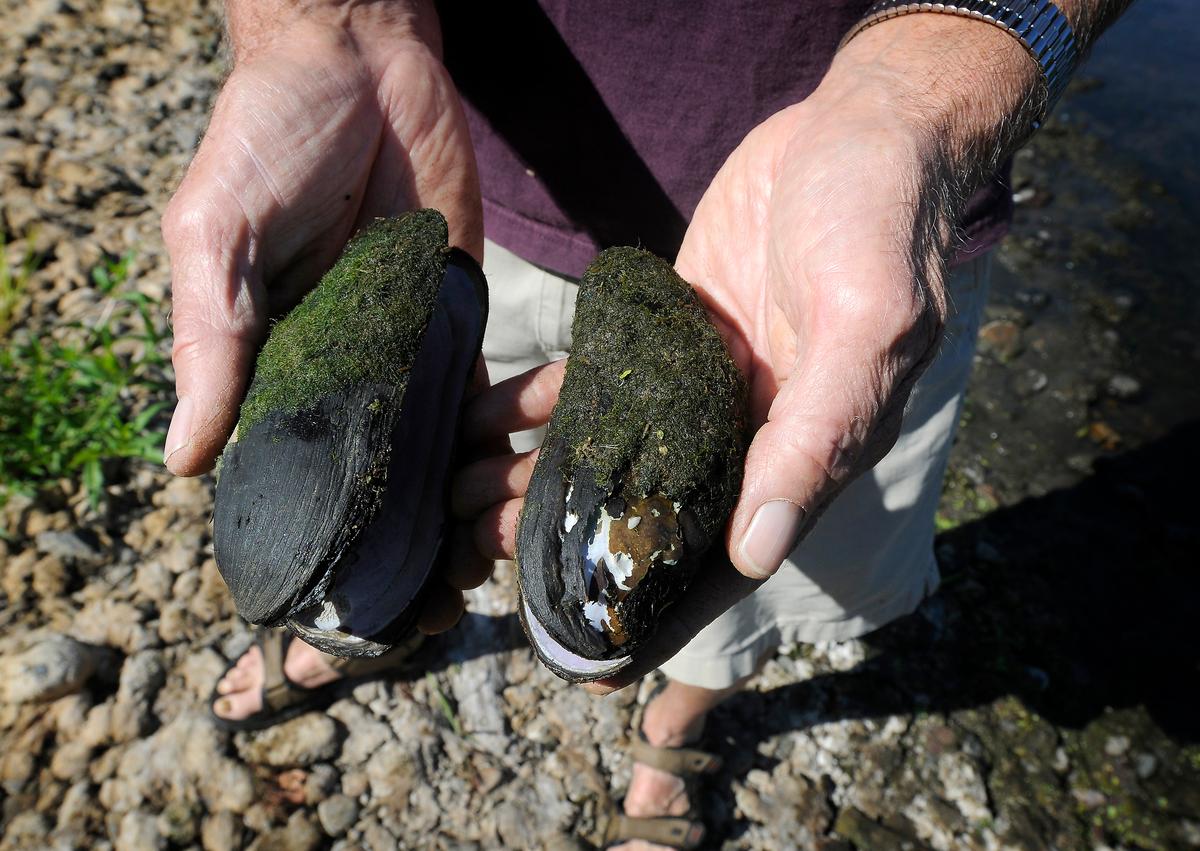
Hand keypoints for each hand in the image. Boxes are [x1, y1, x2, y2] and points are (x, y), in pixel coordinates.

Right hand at [161, 0, 485, 632]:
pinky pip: (483, 387)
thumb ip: (211, 343)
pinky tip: (540, 459)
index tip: (361, 608)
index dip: (319, 541)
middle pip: (373, 478)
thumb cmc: (266, 141)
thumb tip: (182, 459)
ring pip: (434, 447)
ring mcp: (398, 352)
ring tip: (513, 532)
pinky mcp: (454, 318)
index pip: (286, 477)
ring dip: (474, 489)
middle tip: (455, 593)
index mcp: (263, 372)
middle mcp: (332, 376)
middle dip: (413, 537)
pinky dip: (510, 423)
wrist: (360, 64)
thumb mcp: (217, 238)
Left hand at [457, 14, 1038, 686]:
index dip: (670, 599)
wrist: (861, 125)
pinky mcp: (683, 330)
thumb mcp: (864, 324)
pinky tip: (518, 426)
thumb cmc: (883, 220)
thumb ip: (816, 434)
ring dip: (575, 479)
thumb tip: (757, 551)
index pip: (736, 551)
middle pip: (674, 508)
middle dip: (601, 541)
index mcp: (813, 449)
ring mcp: (715, 379)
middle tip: (514, 560)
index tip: (599, 648)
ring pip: (639, 452)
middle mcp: (760, 428)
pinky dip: (573, 406)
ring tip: (495, 503)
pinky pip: (621, 382)